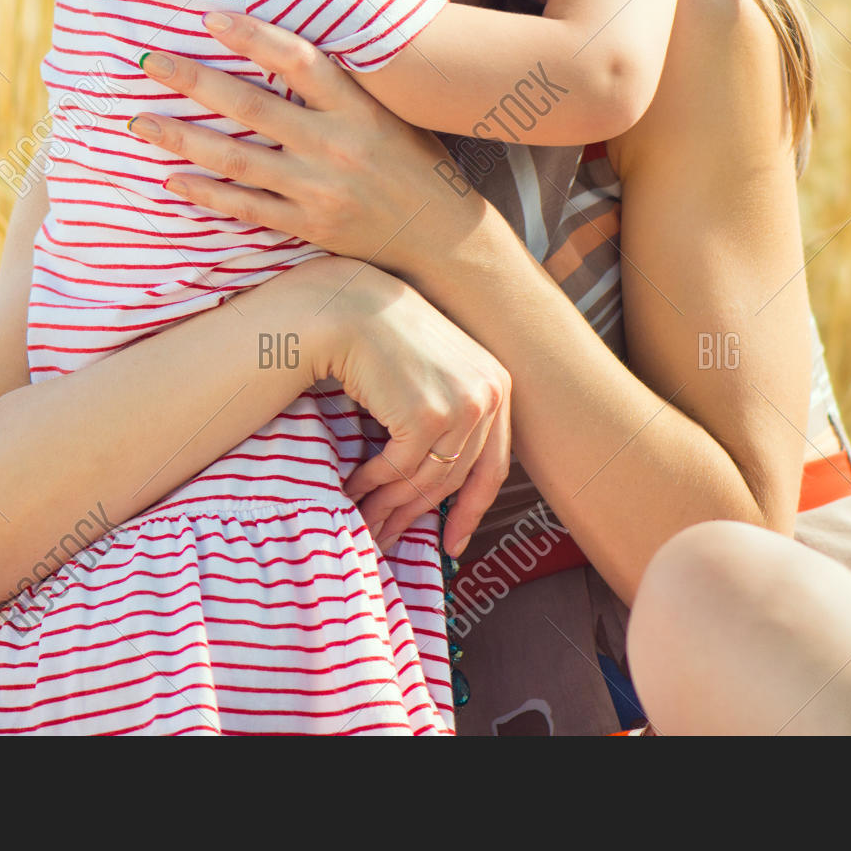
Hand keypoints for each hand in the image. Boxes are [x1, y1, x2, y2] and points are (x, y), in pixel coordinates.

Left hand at [131, 14, 482, 275]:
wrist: (440, 237)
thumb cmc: (413, 161)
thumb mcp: (393, 110)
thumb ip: (348, 77)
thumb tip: (315, 18)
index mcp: (359, 108)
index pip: (300, 61)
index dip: (254, 36)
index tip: (210, 17)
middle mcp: (336, 146)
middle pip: (253, 108)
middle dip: (195, 81)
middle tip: (149, 60)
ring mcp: (319, 189)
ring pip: (238, 160)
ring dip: (183, 138)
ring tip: (140, 121)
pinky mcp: (309, 226)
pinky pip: (247, 207)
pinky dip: (208, 193)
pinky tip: (172, 177)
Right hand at [304, 256, 511, 556]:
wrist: (351, 307)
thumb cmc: (389, 339)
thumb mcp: (439, 372)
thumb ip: (454, 414)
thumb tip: (449, 484)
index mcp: (499, 385)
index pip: (492, 466)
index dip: (472, 510)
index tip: (452, 543)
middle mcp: (489, 395)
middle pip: (454, 478)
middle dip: (419, 515)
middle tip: (391, 538)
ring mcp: (461, 406)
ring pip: (425, 479)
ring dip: (391, 506)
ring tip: (368, 522)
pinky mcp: (425, 416)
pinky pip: (397, 468)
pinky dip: (372, 485)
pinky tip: (353, 489)